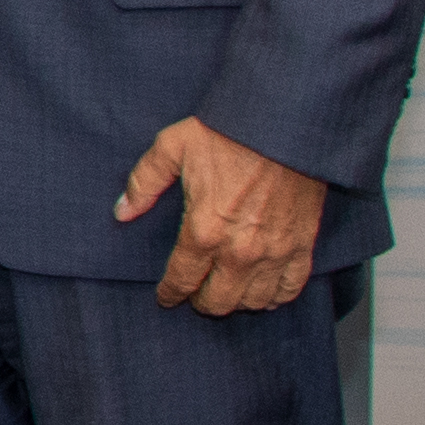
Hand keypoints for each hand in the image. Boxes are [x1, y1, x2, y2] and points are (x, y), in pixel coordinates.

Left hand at [114, 115, 323, 315]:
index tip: (166, 297)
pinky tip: (264, 291)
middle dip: (200, 301)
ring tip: (227, 289)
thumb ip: (144, 183)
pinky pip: (289, 289)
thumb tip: (122, 211)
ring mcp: (273, 251)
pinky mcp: (302, 245)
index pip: (180, 280)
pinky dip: (276, 296)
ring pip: (252, 302)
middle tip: (196, 292)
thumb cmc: (227, 131)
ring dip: (237, 301)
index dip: (170, 294)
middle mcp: (239, 250)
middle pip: (216, 302)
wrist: (282, 122)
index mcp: (204, 230)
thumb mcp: (173, 146)